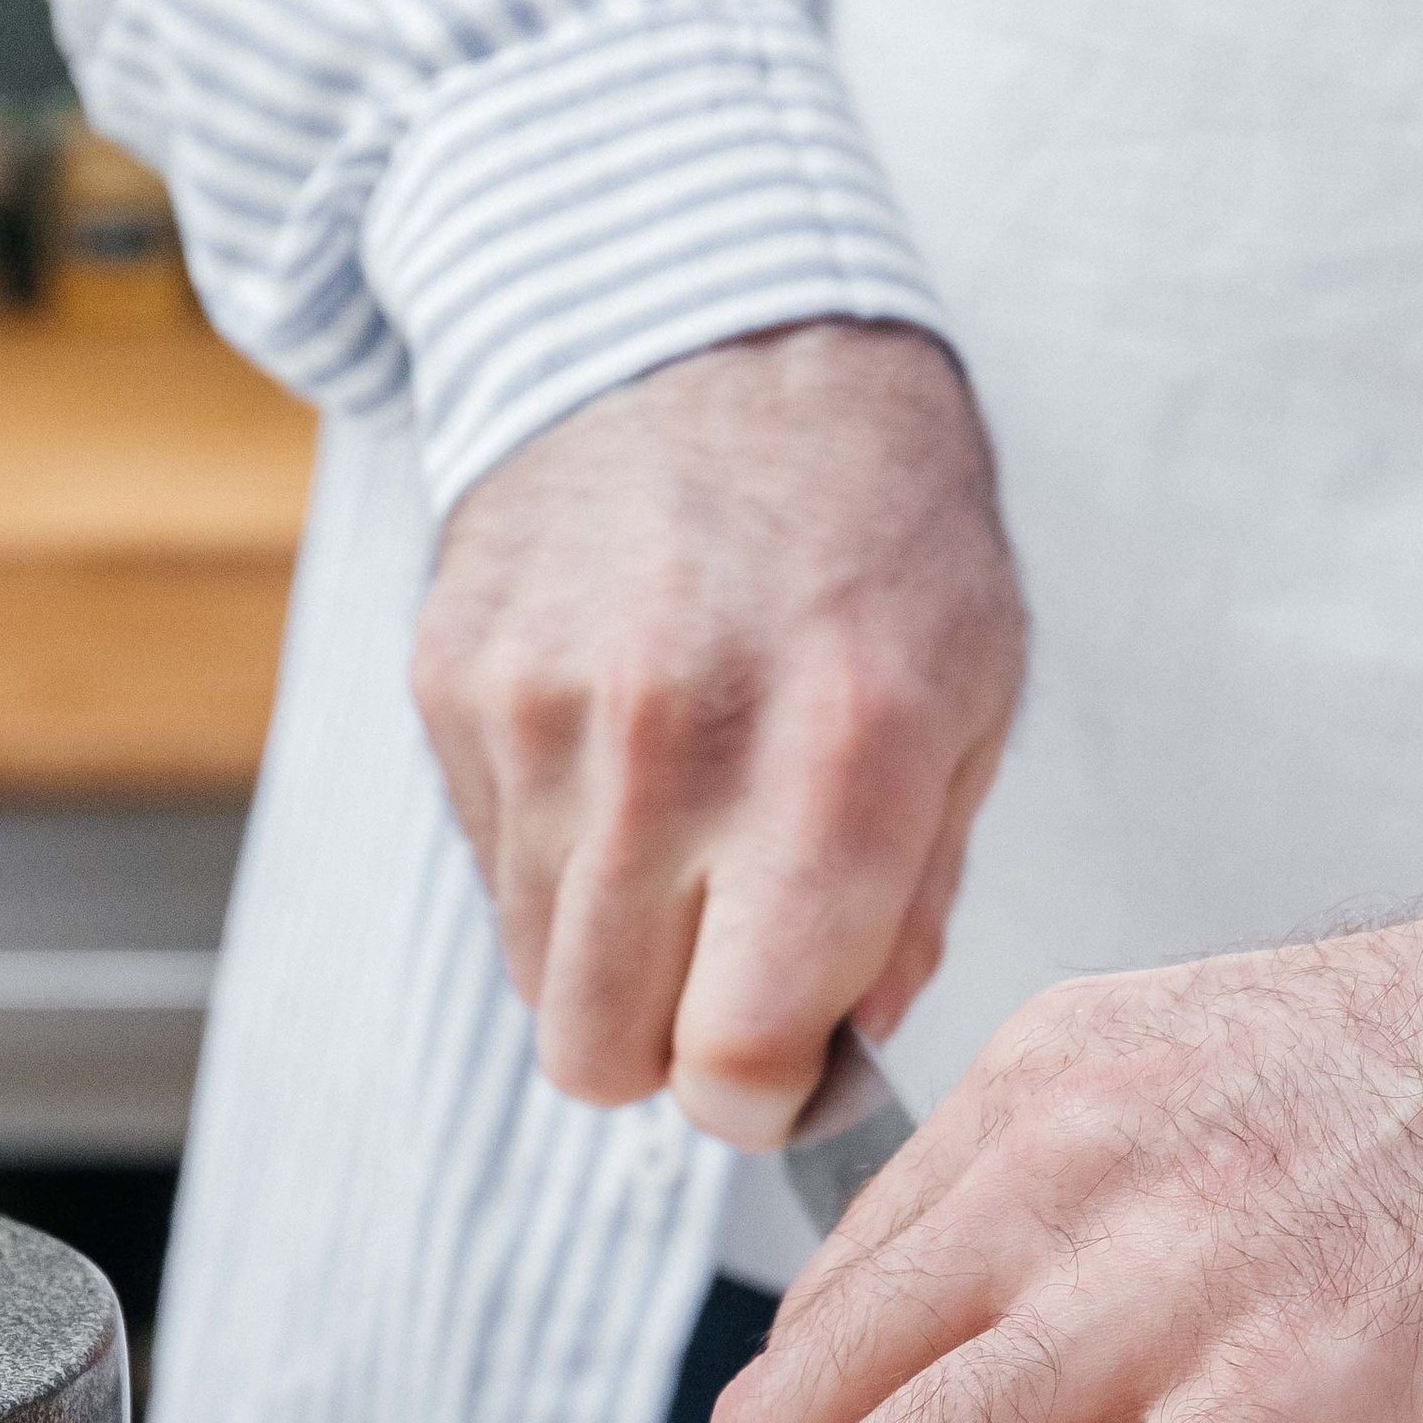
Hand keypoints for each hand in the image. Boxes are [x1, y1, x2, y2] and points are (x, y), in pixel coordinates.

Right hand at [412, 320, 1024, 1145]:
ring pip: (536, 978)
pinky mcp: (452, 684)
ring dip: (610, 955)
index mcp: (834, 768)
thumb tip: (846, 1045)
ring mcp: (540, 717)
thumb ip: (915, 897)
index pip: (736, 1062)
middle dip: (673, 1048)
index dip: (762, 1100)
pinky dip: (552, 855)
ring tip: (681, 840)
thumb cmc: (874, 523)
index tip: (786, 1067)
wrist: (711, 321)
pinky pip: (489, 867)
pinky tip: (617, 748)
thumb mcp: (970, 695)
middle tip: (730, 969)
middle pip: (605, 1055)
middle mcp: (672, 752)